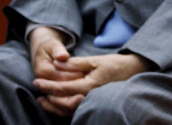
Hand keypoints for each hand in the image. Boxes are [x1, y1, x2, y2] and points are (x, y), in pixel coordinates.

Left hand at [33, 52, 148, 116]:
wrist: (133, 72)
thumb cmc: (115, 65)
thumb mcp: (95, 60)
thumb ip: (76, 63)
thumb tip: (57, 62)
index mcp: (90, 86)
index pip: (65, 89)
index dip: (49, 86)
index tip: (37, 82)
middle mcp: (91, 98)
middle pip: (64, 104)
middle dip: (49, 98)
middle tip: (37, 89)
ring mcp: (93, 104)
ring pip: (70, 110)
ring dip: (55, 106)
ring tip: (42, 100)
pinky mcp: (94, 105)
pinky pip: (77, 110)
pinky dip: (64, 108)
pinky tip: (56, 103)